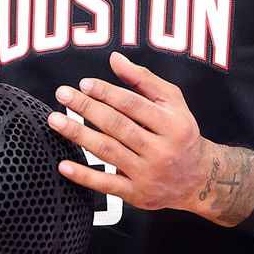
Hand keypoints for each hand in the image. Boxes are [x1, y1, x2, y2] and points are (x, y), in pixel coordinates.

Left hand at [46, 51, 253, 226]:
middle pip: (117, 126)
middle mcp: (161, 150)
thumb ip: (144, 79)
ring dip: (79, 134)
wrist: (197, 179)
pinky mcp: (136, 195)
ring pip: (108, 152)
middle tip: (63, 95)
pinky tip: (63, 165)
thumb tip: (114, 59)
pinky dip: (84, 176)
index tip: (84, 83)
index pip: (133, 105)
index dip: (106, 92)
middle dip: (86, 108)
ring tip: (56, 121)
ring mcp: (148, 174)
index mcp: (172, 125)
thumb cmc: (180, 134)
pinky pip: (106, 185)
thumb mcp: (172, 103)